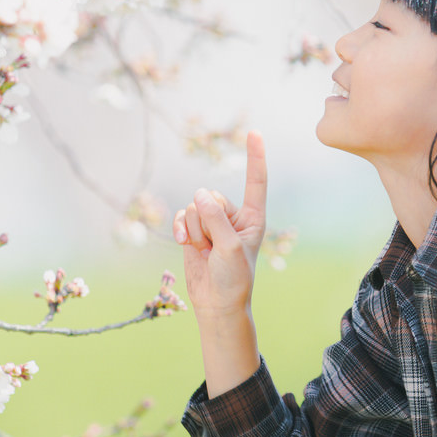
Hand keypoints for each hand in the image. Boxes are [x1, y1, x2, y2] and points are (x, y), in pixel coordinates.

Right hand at [174, 130, 266, 318]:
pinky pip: (182, 216)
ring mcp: (212, 223)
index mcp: (253, 217)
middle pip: (211, 196)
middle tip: (214, 247)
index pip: (255, 181)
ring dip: (195, 230)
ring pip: (194, 207)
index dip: (255, 156)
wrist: (216, 303)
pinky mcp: (194, 230)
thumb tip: (199, 193)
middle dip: (207, 221)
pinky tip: (184, 244)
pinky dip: (181, 229)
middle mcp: (233, 216)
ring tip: (204, 251)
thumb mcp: (230, 247)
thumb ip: (216, 218)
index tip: (255, 132)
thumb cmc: (233, 278)